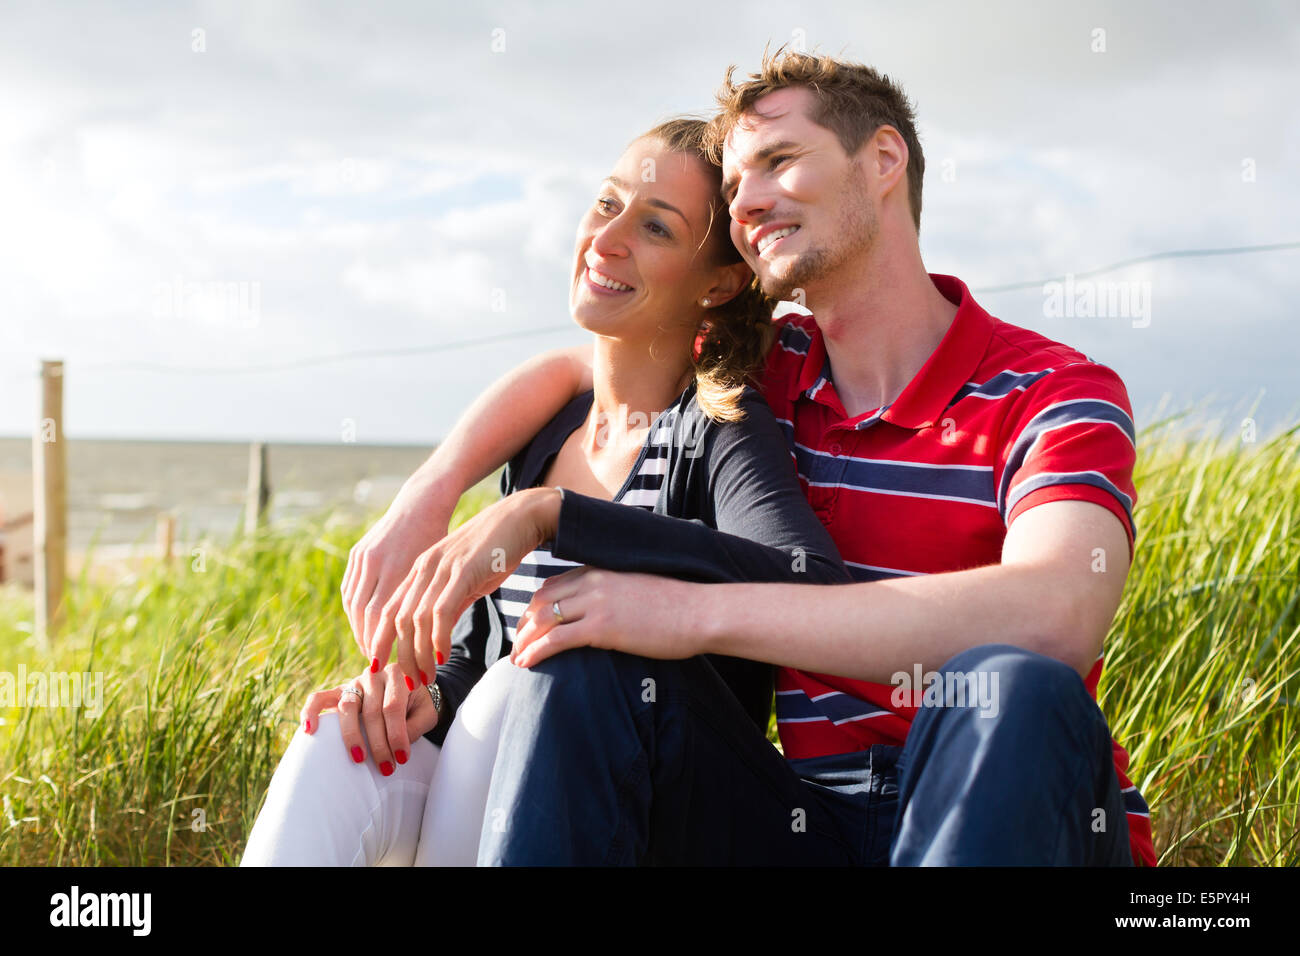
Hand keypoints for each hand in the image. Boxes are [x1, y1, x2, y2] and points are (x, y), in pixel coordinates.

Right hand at [300, 662, 439, 773]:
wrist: (409, 688)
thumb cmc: (418, 704)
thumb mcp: (427, 712)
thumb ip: (416, 725)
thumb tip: (399, 744)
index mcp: (398, 674)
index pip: (392, 707)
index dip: (396, 735)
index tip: (402, 759)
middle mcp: (374, 675)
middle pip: (371, 711)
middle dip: (379, 744)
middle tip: (386, 768)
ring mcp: (354, 682)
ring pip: (348, 708)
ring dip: (352, 737)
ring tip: (359, 760)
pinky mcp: (339, 691)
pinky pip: (319, 698)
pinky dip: (311, 712)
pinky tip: (310, 731)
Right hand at [342, 474, 458, 659]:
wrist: (422, 504)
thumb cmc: (441, 540)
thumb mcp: (440, 569)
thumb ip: (430, 601)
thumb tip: (429, 643)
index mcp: (398, 567)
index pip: (382, 616)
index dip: (382, 643)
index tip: (386, 664)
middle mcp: (376, 562)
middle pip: (364, 613)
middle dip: (368, 641)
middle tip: (376, 664)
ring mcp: (363, 556)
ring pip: (353, 604)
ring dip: (359, 629)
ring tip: (370, 648)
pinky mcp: (356, 553)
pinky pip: (350, 590)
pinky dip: (354, 612)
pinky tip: (363, 626)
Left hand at [372, 487, 561, 686]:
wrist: (521, 518)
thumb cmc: (498, 549)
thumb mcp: (466, 578)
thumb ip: (450, 603)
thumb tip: (439, 634)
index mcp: (421, 569)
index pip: (390, 611)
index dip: (384, 642)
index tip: (387, 669)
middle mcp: (424, 568)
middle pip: (397, 620)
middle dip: (401, 656)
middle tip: (411, 683)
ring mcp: (442, 568)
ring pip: (415, 620)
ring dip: (418, 655)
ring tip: (426, 678)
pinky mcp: (462, 572)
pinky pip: (441, 612)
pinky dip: (437, 639)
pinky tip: (442, 657)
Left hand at [510, 567, 703, 667]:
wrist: (699, 612)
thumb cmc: (678, 605)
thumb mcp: (639, 588)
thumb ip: (616, 592)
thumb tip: (608, 610)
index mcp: (601, 571)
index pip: (553, 585)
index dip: (536, 607)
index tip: (530, 625)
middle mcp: (593, 582)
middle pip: (541, 601)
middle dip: (524, 624)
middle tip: (517, 644)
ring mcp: (595, 603)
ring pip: (543, 620)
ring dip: (524, 640)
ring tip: (516, 658)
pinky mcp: (601, 627)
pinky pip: (556, 639)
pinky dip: (535, 651)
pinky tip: (526, 664)